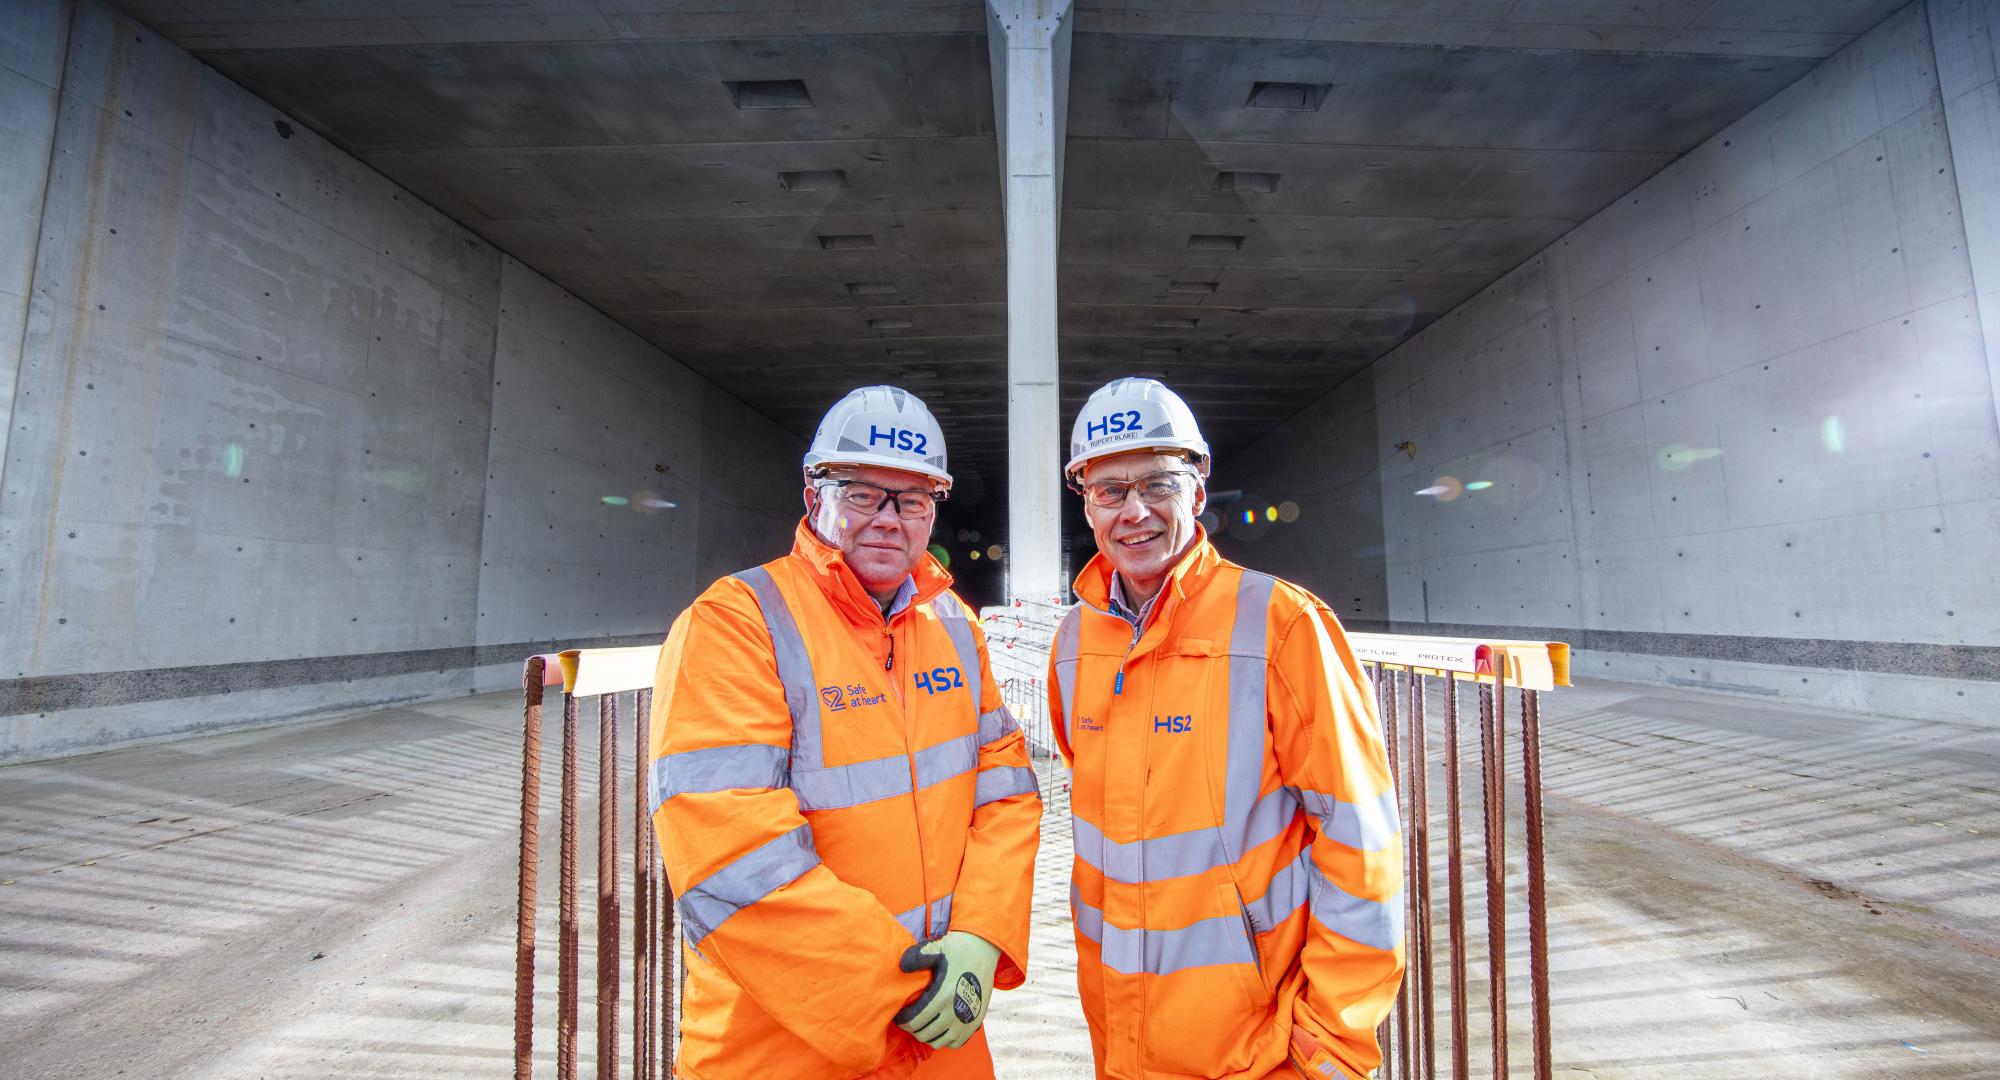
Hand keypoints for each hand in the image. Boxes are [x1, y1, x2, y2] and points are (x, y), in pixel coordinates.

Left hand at [891, 931, 1000, 1049]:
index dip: (902, 1021)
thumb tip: (901, 967)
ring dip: (927, 1035)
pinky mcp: (976, 1023)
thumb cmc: (958, 949)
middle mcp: (956, 1012)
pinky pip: (955, 1043)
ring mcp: (967, 1021)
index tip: (899, 1016)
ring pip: (938, 1042)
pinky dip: (945, 1038)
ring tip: (924, 1023)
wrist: (985, 951)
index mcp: (943, 995)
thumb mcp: (937, 947)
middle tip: (910, 1018)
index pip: (914, 1021)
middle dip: (912, 1028)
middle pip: (924, 1034)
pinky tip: (940, 1026)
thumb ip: (917, 956)